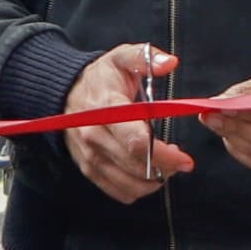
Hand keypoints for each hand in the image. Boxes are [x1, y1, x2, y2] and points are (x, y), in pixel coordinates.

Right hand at [64, 43, 195, 202]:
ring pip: (130, 185)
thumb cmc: (100, 78)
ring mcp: (90, 156)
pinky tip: (147, 173)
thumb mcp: (122, 58)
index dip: (165, 156)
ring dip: (154, 180)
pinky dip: (138, 188)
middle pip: (137, 167)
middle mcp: (95, 137)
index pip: (137, 143)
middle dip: (166, 168)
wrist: (65, 93)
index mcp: (107, 110)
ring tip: (164, 164)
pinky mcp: (89, 169)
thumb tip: (170, 63)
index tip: (185, 159)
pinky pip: (119, 191)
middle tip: (180, 159)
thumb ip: (146, 58)